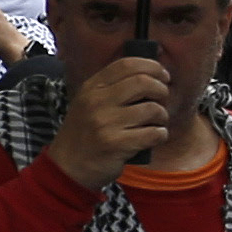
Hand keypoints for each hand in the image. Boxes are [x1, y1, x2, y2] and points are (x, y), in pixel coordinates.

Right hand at [47, 54, 175, 187]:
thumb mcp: (90, 103)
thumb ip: (114, 87)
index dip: (152, 66)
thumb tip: (151, 72)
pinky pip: (154, 133)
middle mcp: (96, 102)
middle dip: (162, 90)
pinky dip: (161, 134)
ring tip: (156, 122)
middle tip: (163, 99)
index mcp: (92, 88)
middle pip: (143, 82)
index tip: (163, 75)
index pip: (127, 64)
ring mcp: (105, 123)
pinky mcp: (115, 144)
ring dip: (162, 116)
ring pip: (152, 108)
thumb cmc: (86, 134)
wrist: (68, 167)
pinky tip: (154, 137)